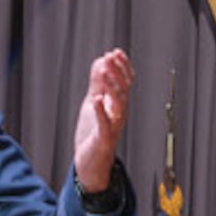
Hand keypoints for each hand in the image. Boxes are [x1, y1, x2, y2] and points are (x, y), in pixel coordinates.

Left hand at [72, 49, 132, 192]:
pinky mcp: (104, 139)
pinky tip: (96, 100)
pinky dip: (102, 112)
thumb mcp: (93, 103)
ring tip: (104, 71)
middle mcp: (118, 114)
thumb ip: (98, 84)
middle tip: (110, 57)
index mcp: (116, 105)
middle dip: (117, 72)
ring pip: (118, 105)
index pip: (124, 82)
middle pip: (123, 90)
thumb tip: (101, 61)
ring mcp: (113, 126)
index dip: (122, 67)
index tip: (116, 52)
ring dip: (112, 87)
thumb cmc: (93, 133)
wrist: (90, 163)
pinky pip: (106, 124)